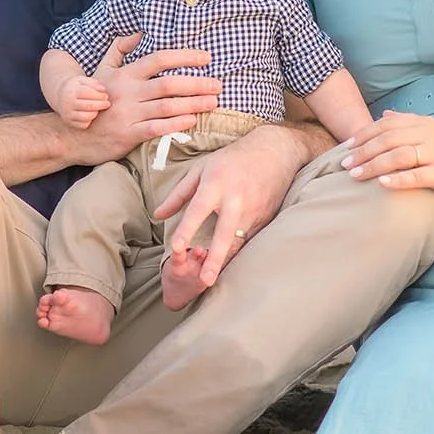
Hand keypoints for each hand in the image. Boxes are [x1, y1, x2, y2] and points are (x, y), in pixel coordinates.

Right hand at [53, 75, 110, 128]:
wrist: (60, 95)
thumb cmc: (75, 87)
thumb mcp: (82, 80)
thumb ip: (94, 83)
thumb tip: (103, 91)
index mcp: (71, 91)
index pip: (88, 93)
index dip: (99, 95)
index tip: (105, 96)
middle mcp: (68, 103)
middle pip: (88, 106)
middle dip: (101, 105)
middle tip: (107, 103)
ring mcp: (67, 114)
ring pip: (86, 117)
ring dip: (95, 113)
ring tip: (98, 109)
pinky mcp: (68, 122)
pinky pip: (83, 125)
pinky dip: (90, 120)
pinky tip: (91, 114)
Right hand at [73, 34, 220, 165]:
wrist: (74, 134)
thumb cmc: (93, 100)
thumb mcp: (101, 71)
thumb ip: (119, 50)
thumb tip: (138, 32)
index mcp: (125, 74)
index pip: (159, 59)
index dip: (184, 56)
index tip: (206, 57)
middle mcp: (128, 92)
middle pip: (168, 84)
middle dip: (197, 83)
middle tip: (217, 85)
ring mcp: (129, 114)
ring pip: (166, 106)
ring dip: (193, 104)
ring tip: (212, 102)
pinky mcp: (129, 135)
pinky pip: (157, 128)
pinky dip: (176, 124)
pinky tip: (192, 120)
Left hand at [152, 125, 312, 291]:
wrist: (274, 151)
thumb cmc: (232, 159)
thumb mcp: (201, 169)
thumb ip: (179, 194)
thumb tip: (158, 215)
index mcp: (216, 185)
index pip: (197, 211)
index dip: (186, 230)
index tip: (176, 248)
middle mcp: (235, 200)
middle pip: (224, 235)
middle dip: (215, 259)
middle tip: (205, 281)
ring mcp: (253, 210)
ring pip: (238, 242)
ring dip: (226, 260)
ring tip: (212, 278)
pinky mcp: (265, 218)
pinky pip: (249, 239)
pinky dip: (238, 251)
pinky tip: (229, 263)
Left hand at [340, 111, 433, 198]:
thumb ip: (409, 121)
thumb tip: (385, 115)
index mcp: (423, 124)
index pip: (386, 126)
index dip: (364, 135)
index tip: (347, 146)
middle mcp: (427, 135)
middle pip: (386, 140)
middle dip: (362, 152)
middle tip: (343, 164)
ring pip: (396, 157)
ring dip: (372, 166)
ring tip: (355, 175)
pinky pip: (415, 176)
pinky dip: (396, 180)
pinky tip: (381, 184)